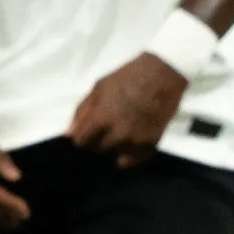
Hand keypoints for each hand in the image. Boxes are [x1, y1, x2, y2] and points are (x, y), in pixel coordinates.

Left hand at [68, 54, 187, 167]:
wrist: (163, 73)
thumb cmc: (128, 77)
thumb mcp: (99, 87)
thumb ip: (82, 111)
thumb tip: (70, 134)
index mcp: (101, 118)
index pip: (81, 142)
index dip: (82, 136)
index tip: (87, 131)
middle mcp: (117, 134)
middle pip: (97, 149)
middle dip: (98, 140)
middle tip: (107, 127)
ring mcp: (136, 140)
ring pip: (115, 155)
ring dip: (115, 145)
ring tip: (122, 130)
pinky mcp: (151, 143)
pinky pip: (133, 160)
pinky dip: (130, 153)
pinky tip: (132, 141)